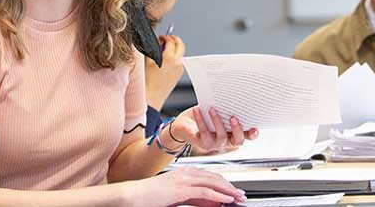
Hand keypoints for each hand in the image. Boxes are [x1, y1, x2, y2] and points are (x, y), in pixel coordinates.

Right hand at [129, 166, 246, 206]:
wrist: (133, 196)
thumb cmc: (151, 197)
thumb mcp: (177, 197)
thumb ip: (194, 199)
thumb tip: (212, 202)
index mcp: (184, 173)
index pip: (210, 176)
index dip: (224, 183)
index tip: (234, 191)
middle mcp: (186, 173)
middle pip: (214, 177)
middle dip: (230, 186)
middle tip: (241, 194)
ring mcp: (183, 180)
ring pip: (213, 183)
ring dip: (228, 191)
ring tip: (239, 197)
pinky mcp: (181, 189)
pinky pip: (205, 192)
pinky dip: (218, 196)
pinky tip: (227, 200)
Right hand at [145, 35, 185, 110]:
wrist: (151, 97)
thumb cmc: (147, 81)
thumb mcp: (147, 60)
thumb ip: (153, 48)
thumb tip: (156, 40)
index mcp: (169, 58)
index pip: (170, 41)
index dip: (165, 37)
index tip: (161, 37)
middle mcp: (177, 63)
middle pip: (180, 44)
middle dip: (174, 39)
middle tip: (166, 39)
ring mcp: (180, 69)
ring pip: (180, 53)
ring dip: (174, 49)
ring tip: (163, 52)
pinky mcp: (179, 74)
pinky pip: (178, 61)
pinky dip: (174, 57)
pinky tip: (164, 61)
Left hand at [168, 106, 258, 153]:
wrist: (186, 124)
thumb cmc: (206, 115)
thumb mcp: (219, 111)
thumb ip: (227, 107)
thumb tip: (233, 92)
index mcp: (234, 133)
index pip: (247, 136)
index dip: (252, 134)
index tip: (255, 128)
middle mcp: (227, 141)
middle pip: (238, 141)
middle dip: (237, 129)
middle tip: (233, 117)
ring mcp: (216, 144)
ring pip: (221, 137)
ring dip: (217, 122)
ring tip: (212, 109)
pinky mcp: (203, 143)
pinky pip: (204, 132)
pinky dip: (201, 120)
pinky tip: (197, 110)